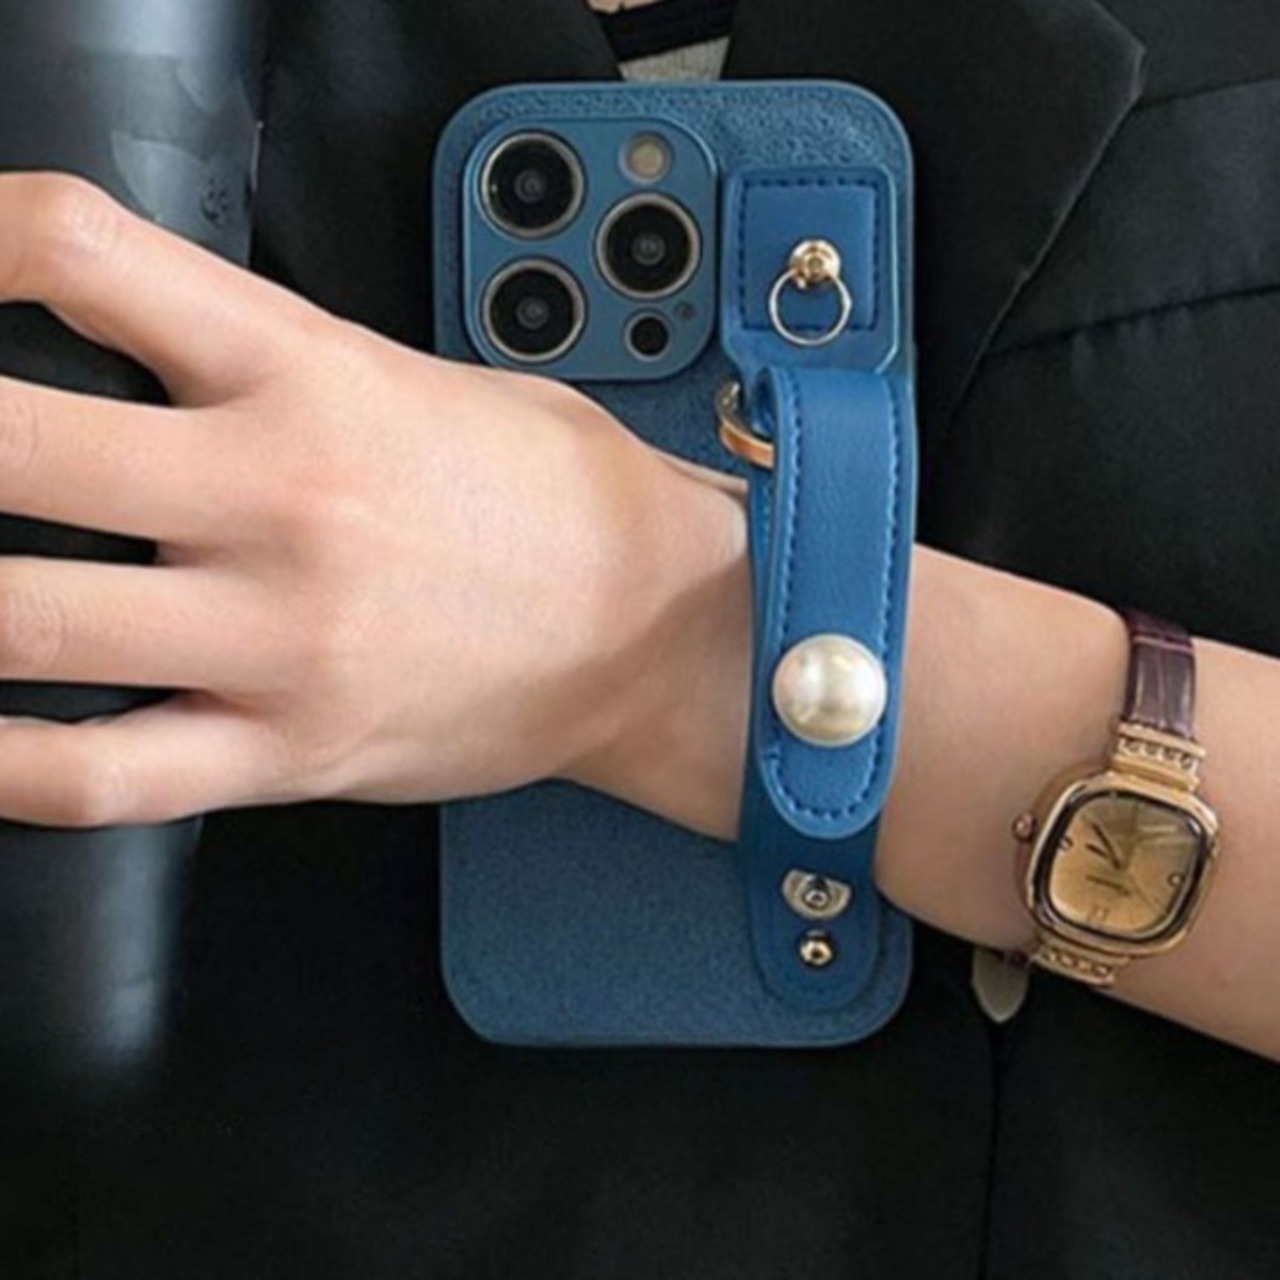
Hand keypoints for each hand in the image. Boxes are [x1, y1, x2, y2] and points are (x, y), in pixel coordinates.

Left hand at [0, 173, 747, 829]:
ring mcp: (283, 637)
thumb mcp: (426, 381)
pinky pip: (104, 777)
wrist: (658, 628)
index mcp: (312, 377)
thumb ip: (279, 362)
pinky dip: (7, 766)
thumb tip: (154, 358)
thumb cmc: (561, 499)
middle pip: (12, 445)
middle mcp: (282, 500)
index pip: (86, 258)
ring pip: (29, 622)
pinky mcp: (294, 750)